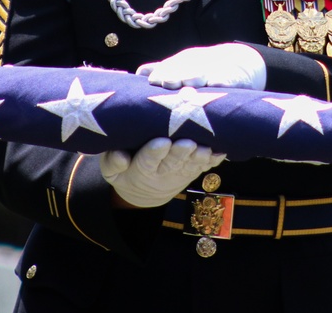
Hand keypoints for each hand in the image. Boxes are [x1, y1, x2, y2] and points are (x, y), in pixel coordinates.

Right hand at [100, 138, 225, 207]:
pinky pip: (203, 165)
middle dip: (181, 152)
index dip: (155, 152)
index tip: (162, 142)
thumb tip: (121, 158)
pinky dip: (213, 159)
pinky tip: (221, 152)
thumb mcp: (110, 168)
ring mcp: (180, 170)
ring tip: (205, 149)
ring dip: (199, 157)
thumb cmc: (125, 169)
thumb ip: (113, 161)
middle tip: (188, 143)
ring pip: (190, 164)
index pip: (147, 160)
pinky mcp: (192, 170)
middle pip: (173, 161)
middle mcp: (163, 170)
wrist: (144, 189)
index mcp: (141, 168)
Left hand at [136, 43, 266, 89]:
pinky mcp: (236, 79)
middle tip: (167, 82)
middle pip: (185, 69)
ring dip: (195, 78)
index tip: (152, 80)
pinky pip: (228, 80)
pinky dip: (223, 82)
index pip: (171, 66)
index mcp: (186, 62)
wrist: (243, 62)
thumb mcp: (184, 65)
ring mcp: (217, 71)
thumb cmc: (206, 69)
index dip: (162, 72)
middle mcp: (200, 65)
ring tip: (188, 85)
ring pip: (205, 74)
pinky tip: (216, 86)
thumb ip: (163, 69)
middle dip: (176, 75)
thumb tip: (139, 72)